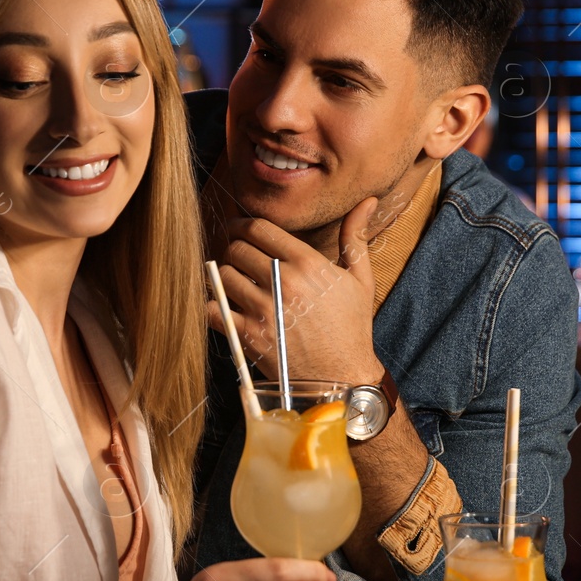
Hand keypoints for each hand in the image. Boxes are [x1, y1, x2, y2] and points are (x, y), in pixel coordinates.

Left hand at [209, 199, 381, 385]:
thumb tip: (367, 202)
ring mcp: (264, 310)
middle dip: (234, 249)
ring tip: (234, 282)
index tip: (237, 228)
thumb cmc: (351, 328)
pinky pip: (213, 310)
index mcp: (308, 264)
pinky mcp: (249, 336)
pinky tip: (223, 307)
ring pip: (223, 276)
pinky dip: (212, 306)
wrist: (342, 378)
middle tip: (236, 256)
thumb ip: (355, 237)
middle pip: (237, 248)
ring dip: (225, 276)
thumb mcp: (360, 280)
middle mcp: (283, 283)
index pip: (259, 228)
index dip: (242, 224)